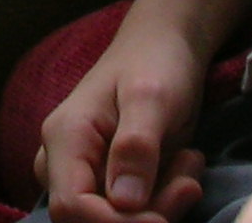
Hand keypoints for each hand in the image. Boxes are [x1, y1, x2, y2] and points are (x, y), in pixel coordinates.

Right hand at [37, 9, 210, 222]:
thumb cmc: (156, 62)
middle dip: (145, 217)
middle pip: (91, 220)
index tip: (163, 217)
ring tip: (189, 163)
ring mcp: (83, 173)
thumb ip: (137, 146)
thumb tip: (125, 201)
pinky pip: (130, 213)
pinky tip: (183, 169)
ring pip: (114, 220)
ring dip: (160, 208)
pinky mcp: (106, 182)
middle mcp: (62, 161)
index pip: (71, 206)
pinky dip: (162, 203)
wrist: (163, 46)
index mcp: (65, 137)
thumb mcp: (153, 97)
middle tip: (188, 182)